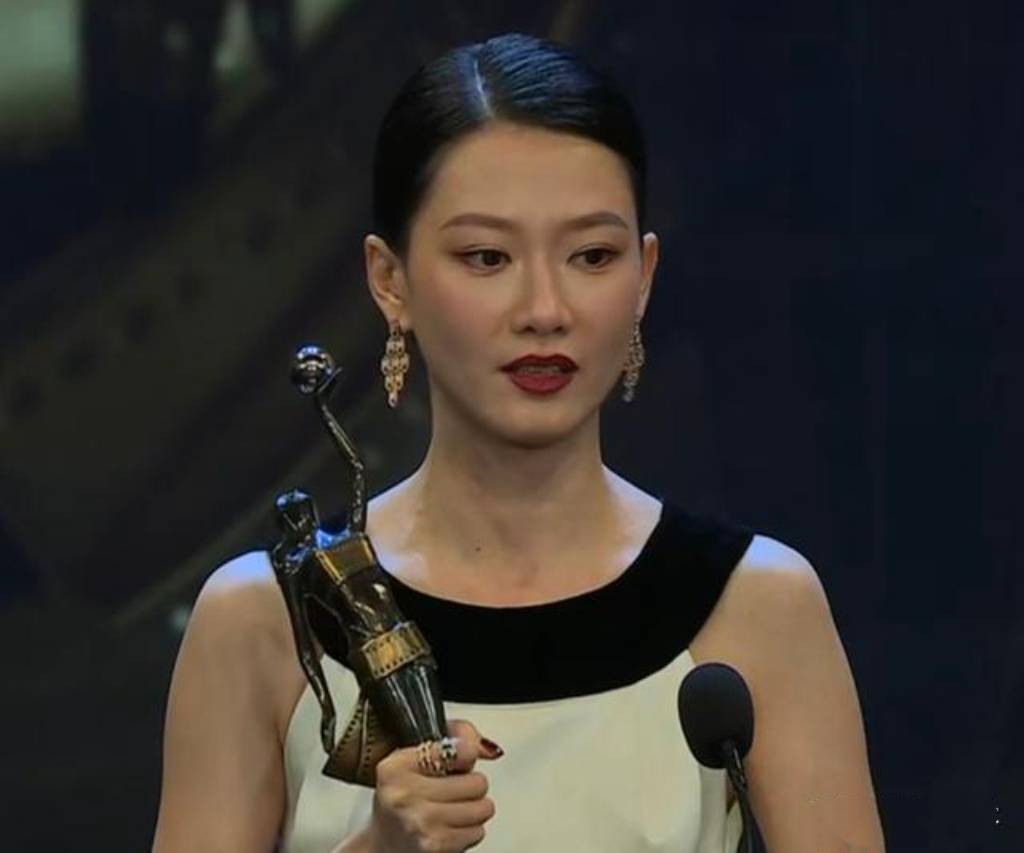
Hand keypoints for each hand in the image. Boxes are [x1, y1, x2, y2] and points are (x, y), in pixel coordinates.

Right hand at [364, 719, 501, 851]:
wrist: (384, 845)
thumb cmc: (404, 797)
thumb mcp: (415, 757)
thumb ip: (456, 735)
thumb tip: (490, 749)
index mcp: (397, 767)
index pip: (459, 750)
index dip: (466, 755)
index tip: (459, 760)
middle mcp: (405, 795)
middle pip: (477, 782)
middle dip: (471, 786)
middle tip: (452, 790)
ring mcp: (421, 823)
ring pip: (482, 808)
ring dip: (473, 809)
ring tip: (452, 809)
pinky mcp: (436, 846)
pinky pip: (477, 832)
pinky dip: (469, 831)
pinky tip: (449, 827)